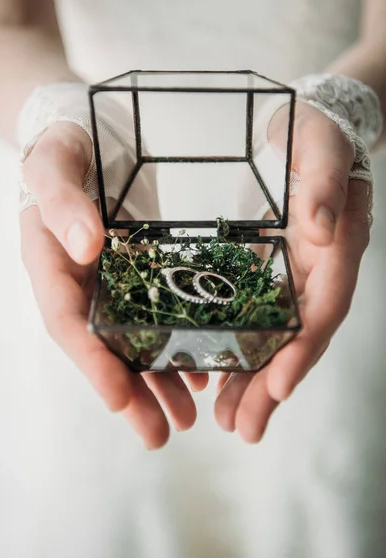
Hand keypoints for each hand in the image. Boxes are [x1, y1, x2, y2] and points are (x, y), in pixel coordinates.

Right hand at [20, 121, 207, 449]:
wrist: (85, 135)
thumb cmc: (62, 146)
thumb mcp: (54, 164)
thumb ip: (61, 203)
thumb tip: (85, 249)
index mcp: (50, 263)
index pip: (66, 322)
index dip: (91, 363)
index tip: (118, 398)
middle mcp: (79, 282)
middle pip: (102, 347)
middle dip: (130, 393)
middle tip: (162, 433)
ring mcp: (108, 281)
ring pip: (130, 340)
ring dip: (157, 381)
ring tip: (187, 417)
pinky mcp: (136, 272)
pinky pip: (154, 315)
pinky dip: (174, 343)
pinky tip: (200, 369)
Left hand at [215, 103, 369, 441]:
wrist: (312, 128)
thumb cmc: (318, 133)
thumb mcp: (321, 148)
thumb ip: (324, 187)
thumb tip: (320, 232)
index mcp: (337, 246)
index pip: (324, 307)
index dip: (304, 349)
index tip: (279, 388)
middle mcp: (320, 269)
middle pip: (300, 338)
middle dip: (274, 385)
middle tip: (243, 429)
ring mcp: (298, 273)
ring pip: (280, 335)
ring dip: (257, 379)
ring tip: (229, 418)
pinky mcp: (273, 268)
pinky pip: (261, 315)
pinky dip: (245, 346)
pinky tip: (220, 369)